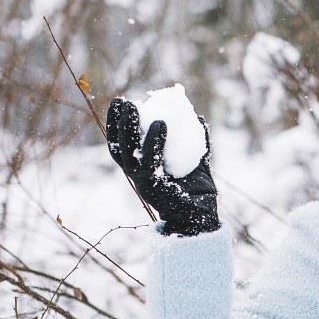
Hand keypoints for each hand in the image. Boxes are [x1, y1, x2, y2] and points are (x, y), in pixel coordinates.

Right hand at [106, 97, 219, 235]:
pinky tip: (159, 123)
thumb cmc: (197, 193)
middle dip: (117, 122)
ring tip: (132, 106)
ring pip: (127, 151)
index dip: (117, 124)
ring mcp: (141, 182)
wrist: (202, 218)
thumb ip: (196, 142)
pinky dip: (153, 140)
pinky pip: (150, 159)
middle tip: (122, 100)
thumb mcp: (196, 163)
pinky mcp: (152, 186)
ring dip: (127, 127)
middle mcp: (136, 175)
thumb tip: (199, 118)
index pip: (121, 144)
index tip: (120, 103)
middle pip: (118, 145)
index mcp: (141, 169)